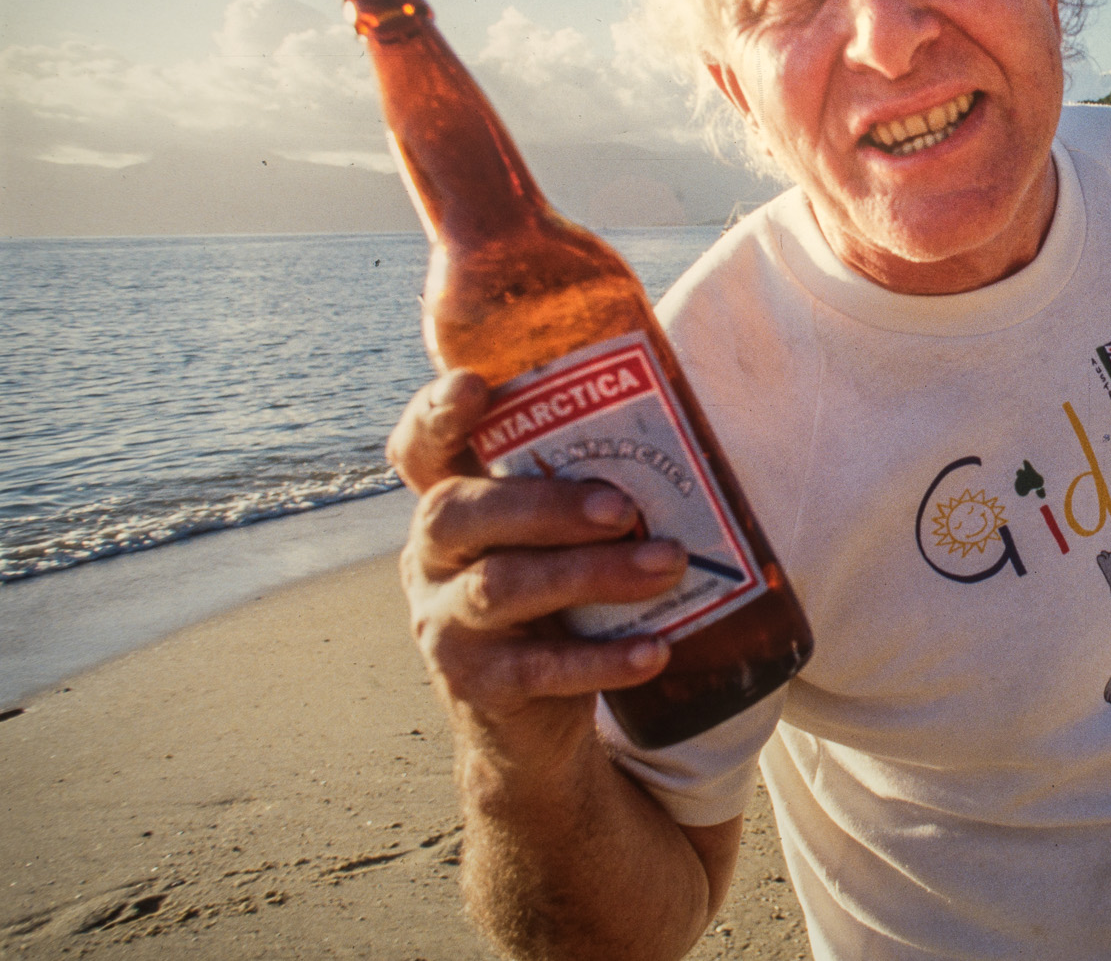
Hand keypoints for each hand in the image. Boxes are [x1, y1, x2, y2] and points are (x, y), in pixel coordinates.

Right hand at [387, 370, 689, 772]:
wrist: (535, 725)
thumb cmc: (562, 605)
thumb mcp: (561, 545)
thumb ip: (589, 492)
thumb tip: (690, 434)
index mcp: (453, 507)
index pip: (421, 451)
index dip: (434, 416)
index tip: (473, 385)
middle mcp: (430, 559)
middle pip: (459, 513)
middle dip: (545, 504)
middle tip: (624, 508)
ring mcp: (444, 623)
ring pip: (501, 586)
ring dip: (591, 572)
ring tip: (666, 565)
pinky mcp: (476, 685)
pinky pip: (537, 669)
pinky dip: (602, 659)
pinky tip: (655, 651)